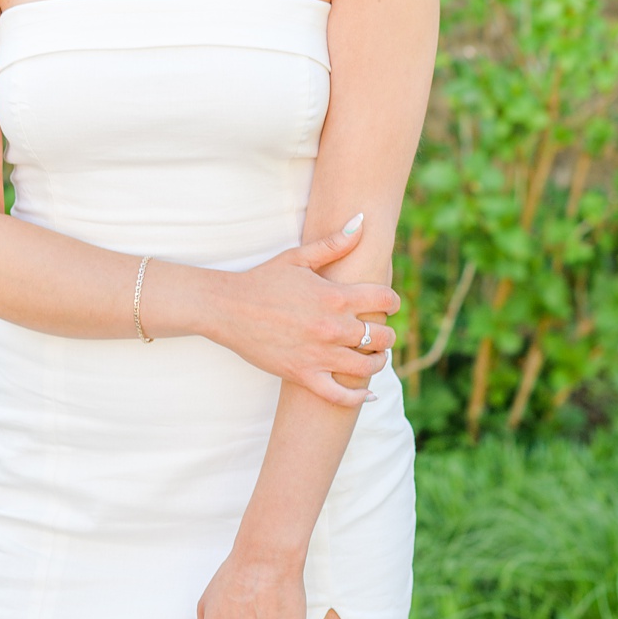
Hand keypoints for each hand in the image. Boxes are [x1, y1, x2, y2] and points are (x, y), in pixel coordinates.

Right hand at [204, 217, 397, 405]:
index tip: (386, 304)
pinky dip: (357, 397)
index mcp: (335, 296)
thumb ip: (333, 243)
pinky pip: (340, 395)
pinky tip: (365, 394)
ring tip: (372, 356)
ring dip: (377, 361)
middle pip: (384, 336)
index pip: (386, 300)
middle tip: (377, 331)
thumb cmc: (261, 280)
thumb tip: (362, 221)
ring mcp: (319, 353)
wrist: (225, 307)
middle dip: (386, 333)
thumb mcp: (297, 258)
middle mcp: (332, 327)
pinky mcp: (303, 374)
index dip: (392, 301)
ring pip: (368, 366)